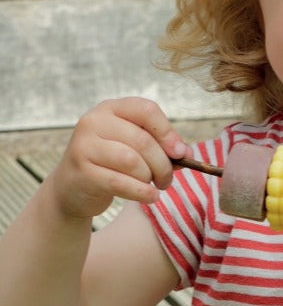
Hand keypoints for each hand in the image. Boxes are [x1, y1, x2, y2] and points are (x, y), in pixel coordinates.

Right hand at [51, 97, 189, 220]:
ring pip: (131, 161)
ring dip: (150, 177)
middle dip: (163, 163)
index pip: (146, 110)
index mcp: (111, 108)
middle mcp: (94, 121)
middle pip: (142, 140)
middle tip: (167, 179)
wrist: (73, 187)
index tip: (180, 153)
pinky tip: (150, 197)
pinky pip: (119, 182)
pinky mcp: (81, 171)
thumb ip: (162, 147)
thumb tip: (186, 154)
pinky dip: (141, 192)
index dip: (167, 132)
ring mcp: (83, 145)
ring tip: (155, 186)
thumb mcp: (135, 147)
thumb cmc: (112, 163)